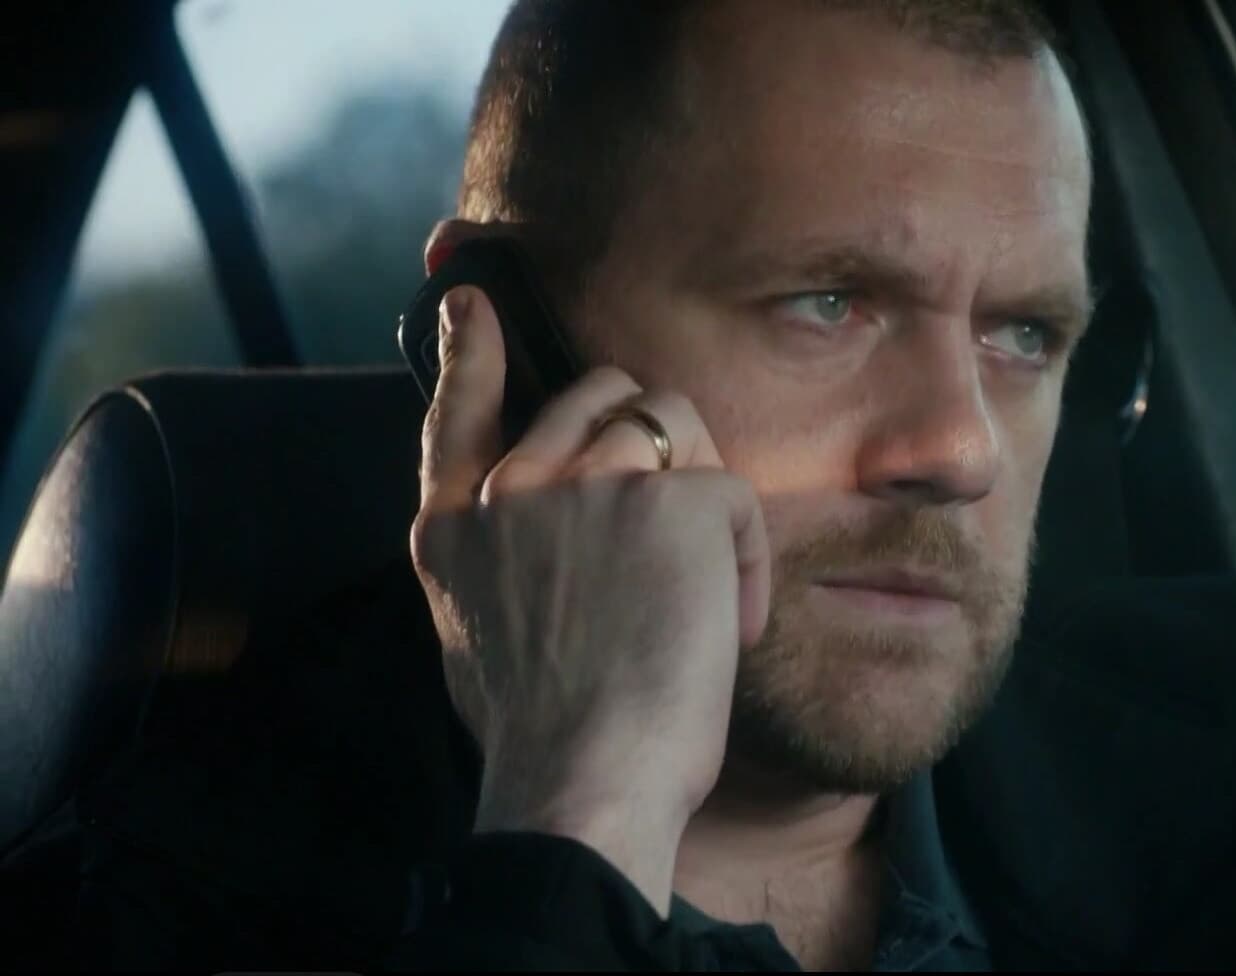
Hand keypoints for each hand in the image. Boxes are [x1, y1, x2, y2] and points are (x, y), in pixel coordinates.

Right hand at [408, 285, 770, 912]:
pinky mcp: (665, 498)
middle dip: (650, 441)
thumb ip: (496, 558)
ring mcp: (584, 481)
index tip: (476, 301)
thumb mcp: (475, 635)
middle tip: (675, 534)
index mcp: (455, 526)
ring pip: (673, 418)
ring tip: (704, 595)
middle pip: (601, 394)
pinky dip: (747, 562)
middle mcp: (510, 487)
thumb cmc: (545, 737)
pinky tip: (728, 628)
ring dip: (703, 496)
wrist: (581, 783)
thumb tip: (530, 528)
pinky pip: (732, 491)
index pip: (460, 410)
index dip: (471, 351)